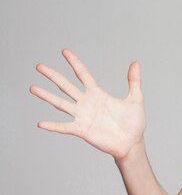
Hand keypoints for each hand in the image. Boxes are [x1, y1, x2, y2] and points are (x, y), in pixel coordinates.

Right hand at [30, 48, 145, 159]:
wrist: (132, 144)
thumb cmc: (134, 123)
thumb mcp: (135, 99)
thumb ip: (134, 81)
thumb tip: (136, 62)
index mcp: (98, 94)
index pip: (83, 74)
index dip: (75, 63)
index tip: (64, 51)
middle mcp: (87, 103)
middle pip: (66, 86)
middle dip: (53, 76)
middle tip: (39, 66)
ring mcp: (83, 116)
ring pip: (61, 103)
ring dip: (46, 96)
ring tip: (32, 88)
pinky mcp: (82, 130)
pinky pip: (65, 127)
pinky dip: (53, 126)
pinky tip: (41, 123)